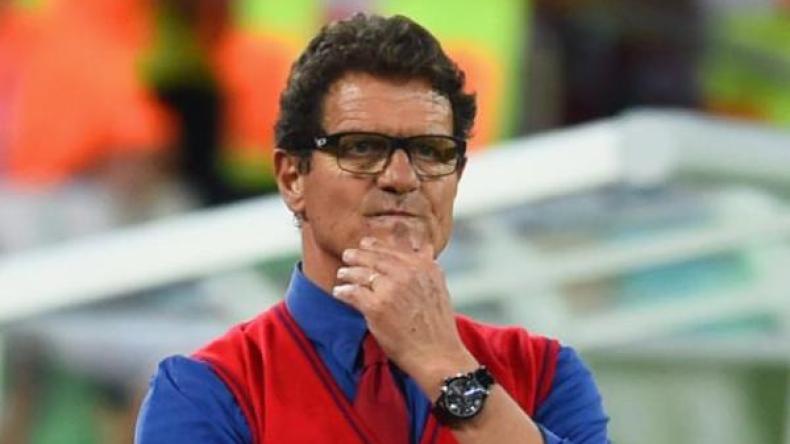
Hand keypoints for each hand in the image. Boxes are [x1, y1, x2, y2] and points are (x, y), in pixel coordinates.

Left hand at [332, 236, 477, 398]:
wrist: (437, 354)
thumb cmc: (437, 327)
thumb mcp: (438, 288)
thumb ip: (428, 267)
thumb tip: (424, 247)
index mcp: (423, 267)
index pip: (393, 249)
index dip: (376, 246)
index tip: (366, 244)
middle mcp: (408, 273)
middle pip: (375, 258)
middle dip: (358, 256)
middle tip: (348, 255)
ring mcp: (391, 289)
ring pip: (362, 273)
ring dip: (349, 273)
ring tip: (342, 274)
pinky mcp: (376, 307)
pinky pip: (353, 293)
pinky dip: (343, 292)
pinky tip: (339, 292)